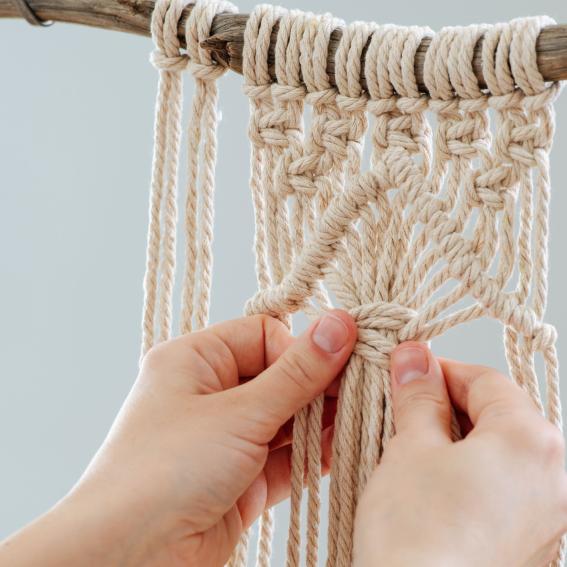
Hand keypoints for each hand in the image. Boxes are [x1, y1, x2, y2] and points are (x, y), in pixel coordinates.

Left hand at [0, 311, 356, 566]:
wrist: (128, 556)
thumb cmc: (166, 469)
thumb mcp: (240, 413)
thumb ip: (297, 373)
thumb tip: (340, 323)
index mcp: (195, 360)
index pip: (263, 335)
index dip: (299, 349)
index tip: (337, 363)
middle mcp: (208, 394)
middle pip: (278, 377)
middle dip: (317, 386)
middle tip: (361, 388)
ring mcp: (225, 438)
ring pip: (284, 418)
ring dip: (318, 421)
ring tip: (359, 417)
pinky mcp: (239, 478)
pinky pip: (284, 456)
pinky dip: (311, 454)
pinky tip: (340, 448)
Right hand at [354, 342, 566, 566]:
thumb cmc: (418, 534)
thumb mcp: (411, 447)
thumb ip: (418, 396)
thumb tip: (415, 359)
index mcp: (532, 442)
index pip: (487, 380)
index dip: (440, 370)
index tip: (407, 371)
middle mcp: (556, 478)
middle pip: (499, 415)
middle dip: (448, 405)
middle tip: (403, 408)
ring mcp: (548, 517)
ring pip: (500, 451)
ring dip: (456, 439)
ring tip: (411, 445)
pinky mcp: (531, 545)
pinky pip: (503, 487)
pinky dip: (469, 472)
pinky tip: (431, 484)